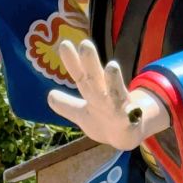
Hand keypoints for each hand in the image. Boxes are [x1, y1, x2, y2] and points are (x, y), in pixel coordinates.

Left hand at [48, 39, 169, 149]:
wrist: (125, 138)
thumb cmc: (103, 122)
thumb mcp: (81, 114)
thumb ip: (66, 105)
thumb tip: (50, 96)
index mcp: (92, 92)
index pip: (80, 75)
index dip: (72, 61)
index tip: (65, 44)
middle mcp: (105, 95)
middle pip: (96, 78)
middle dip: (90, 62)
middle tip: (85, 44)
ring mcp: (118, 107)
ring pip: (116, 92)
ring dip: (113, 80)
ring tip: (112, 67)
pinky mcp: (130, 121)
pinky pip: (131, 116)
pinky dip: (132, 113)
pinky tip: (133, 110)